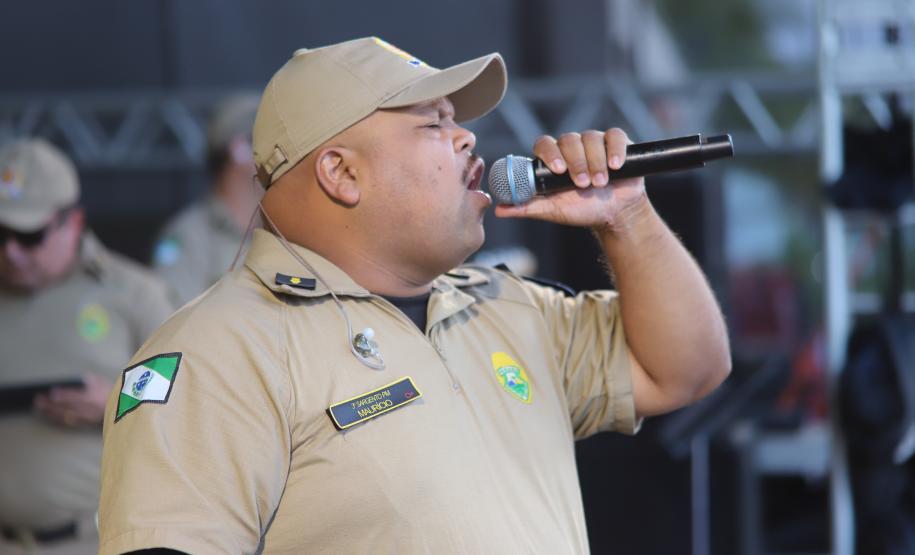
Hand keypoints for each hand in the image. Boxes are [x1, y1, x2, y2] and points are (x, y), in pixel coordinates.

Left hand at [34, 373, 112, 427]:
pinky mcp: (87, 422)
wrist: (126, 411)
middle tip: (38, 401)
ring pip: (66, 415)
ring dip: (52, 413)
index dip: (62, 395)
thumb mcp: (109, 385)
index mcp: (92, 398)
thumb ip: (95, 381)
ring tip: (42, 410)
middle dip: (50, 404)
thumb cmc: (118, 398)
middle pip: (65, 407)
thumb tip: (86, 377)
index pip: (73, 396)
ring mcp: (86, 417)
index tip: (51, 393)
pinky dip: (62, 419)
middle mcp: (87, 409)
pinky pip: (72, 421)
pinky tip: (56, 418)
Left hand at [494, 128, 647, 229]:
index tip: (558, 169)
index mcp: (555, 158)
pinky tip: (615, 166)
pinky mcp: (617, 144)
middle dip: (576, 162)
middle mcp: (573, 147)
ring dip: (595, 162)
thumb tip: (499, 210)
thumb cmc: (582, 210)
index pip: (545, 144)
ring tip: (600, 183)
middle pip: (569, 140)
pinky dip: (615, 150)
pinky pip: (615, 137)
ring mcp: (595, 143)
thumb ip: (527, 208)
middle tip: (582, 183)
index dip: (550, 152)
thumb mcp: (553, 210)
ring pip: (591, 139)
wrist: (613, 215)